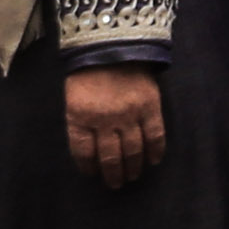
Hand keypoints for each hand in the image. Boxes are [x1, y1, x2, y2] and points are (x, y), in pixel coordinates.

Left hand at [65, 66, 167, 187]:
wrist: (113, 43)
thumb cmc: (88, 72)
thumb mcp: (73, 97)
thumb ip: (80, 122)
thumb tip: (89, 151)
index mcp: (80, 115)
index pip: (83, 151)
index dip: (88, 167)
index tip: (92, 174)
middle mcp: (104, 119)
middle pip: (109, 157)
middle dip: (113, 175)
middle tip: (115, 185)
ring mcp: (129, 114)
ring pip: (133, 151)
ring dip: (133, 168)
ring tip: (132, 177)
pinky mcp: (149, 107)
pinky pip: (155, 135)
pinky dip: (155, 151)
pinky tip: (153, 161)